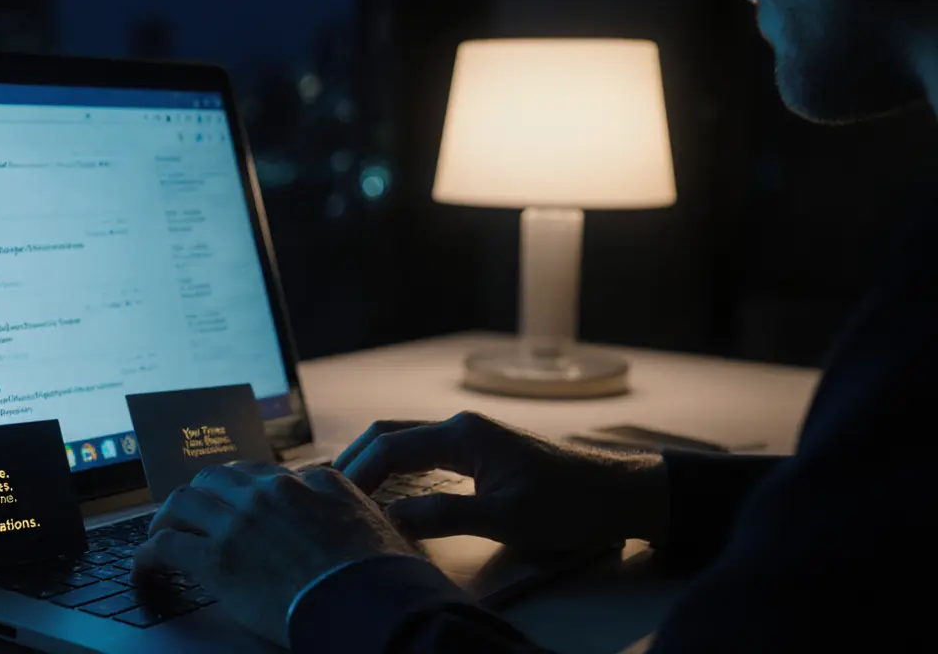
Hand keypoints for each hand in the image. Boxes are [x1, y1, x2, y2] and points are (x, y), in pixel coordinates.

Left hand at [132, 462, 416, 646]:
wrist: (370, 602)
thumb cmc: (381, 574)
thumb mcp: (374, 522)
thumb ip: (346, 506)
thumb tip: (334, 509)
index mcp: (312, 480)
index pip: (262, 474)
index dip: (242, 491)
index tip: (234, 505)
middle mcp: (271, 491)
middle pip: (216, 478)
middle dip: (200, 496)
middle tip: (192, 516)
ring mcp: (241, 521)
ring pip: (184, 502)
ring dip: (168, 519)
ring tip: (161, 536)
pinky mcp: (217, 559)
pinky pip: (164, 546)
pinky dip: (147, 556)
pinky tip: (145, 568)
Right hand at [335, 412, 668, 553]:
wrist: (617, 492)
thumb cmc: (567, 504)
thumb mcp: (505, 517)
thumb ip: (443, 516)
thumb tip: (387, 519)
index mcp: (462, 433)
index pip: (390, 447)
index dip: (357, 474)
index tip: (335, 504)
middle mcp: (460, 425)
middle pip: (388, 433)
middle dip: (354, 461)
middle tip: (327, 495)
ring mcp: (470, 434)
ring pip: (404, 439)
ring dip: (373, 463)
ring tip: (346, 494)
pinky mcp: (479, 448)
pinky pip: (423, 451)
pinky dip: (396, 467)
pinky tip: (388, 491)